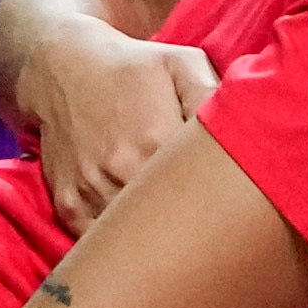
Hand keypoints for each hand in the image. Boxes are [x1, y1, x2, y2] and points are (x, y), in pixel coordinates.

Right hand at [23, 15, 220, 227]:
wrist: (61, 70)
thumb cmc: (133, 68)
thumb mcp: (181, 64)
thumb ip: (212, 95)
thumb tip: (246, 127)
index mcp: (157, 139)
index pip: (206, 190)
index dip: (227, 199)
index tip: (237, 198)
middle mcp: (121, 171)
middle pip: (174, 222)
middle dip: (199, 226)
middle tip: (216, 221)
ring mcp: (91, 192)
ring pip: (137, 238)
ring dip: (162, 240)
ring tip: (181, 228)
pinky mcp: (69, 205)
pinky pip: (100, 242)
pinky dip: (124, 243)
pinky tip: (144, 230)